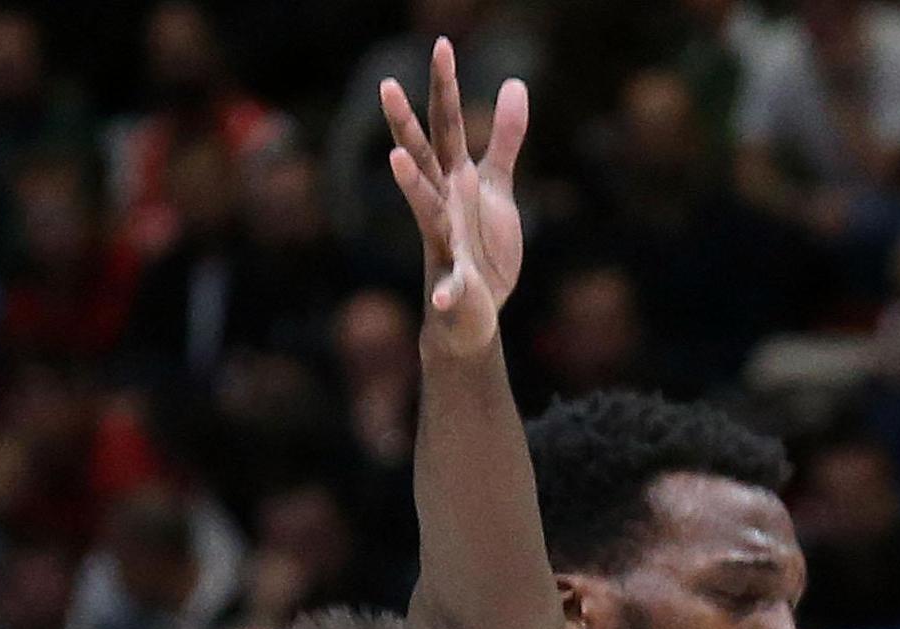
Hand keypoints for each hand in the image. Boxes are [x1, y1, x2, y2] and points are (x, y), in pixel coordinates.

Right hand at [380, 43, 525, 358]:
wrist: (469, 314)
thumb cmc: (479, 245)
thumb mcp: (497, 187)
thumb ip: (506, 138)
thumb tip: (514, 83)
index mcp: (454, 179)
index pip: (448, 125)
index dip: (446, 86)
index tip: (442, 43)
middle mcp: (442, 205)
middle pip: (424, 157)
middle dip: (406, 122)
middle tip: (386, 83)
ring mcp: (444, 243)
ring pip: (425, 210)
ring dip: (412, 186)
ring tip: (396, 161)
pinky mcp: (455, 283)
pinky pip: (450, 285)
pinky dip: (447, 291)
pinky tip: (442, 297)